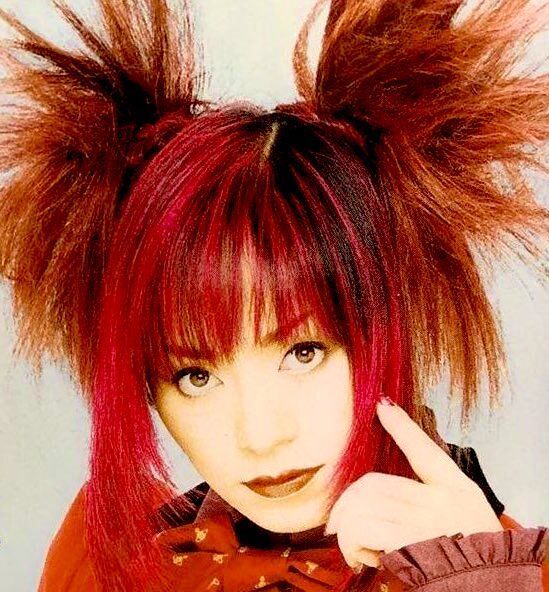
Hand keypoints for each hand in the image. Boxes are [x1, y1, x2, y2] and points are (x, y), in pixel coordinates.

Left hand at [324, 398, 502, 571]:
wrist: (489, 589)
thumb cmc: (474, 561)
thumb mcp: (464, 522)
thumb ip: (427, 503)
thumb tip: (378, 497)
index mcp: (457, 491)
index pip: (425, 450)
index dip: (401, 426)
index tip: (382, 404)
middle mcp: (442, 500)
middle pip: (373, 483)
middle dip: (347, 504)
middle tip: (339, 524)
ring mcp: (425, 519)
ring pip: (361, 503)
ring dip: (348, 528)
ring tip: (358, 547)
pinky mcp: (409, 541)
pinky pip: (360, 527)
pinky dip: (351, 544)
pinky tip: (363, 558)